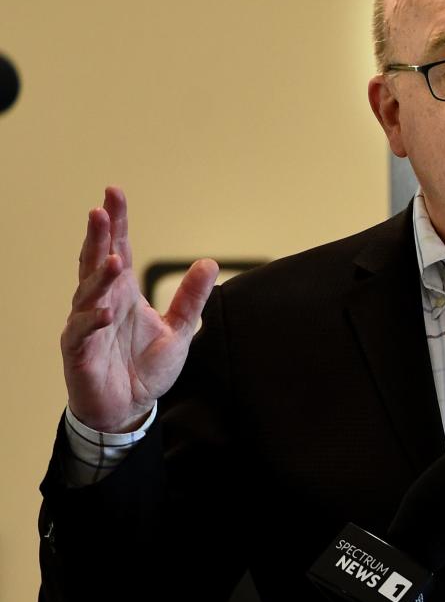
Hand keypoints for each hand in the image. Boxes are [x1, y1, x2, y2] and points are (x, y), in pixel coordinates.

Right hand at [61, 186, 218, 432]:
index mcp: (124, 293)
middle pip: (95, 262)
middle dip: (98, 236)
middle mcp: (102, 302)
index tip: (114, 193)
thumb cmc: (145, 368)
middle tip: (100, 210)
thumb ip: (191, 299)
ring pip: (87, 293)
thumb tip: (209, 263)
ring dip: (99, 276)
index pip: (118, 249)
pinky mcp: (78, 352)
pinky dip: (91, 320)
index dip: (116, 223)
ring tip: (113, 259)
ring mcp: (86, 325)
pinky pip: (81, 332)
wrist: (129, 409)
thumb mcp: (179, 332)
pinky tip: (104, 310)